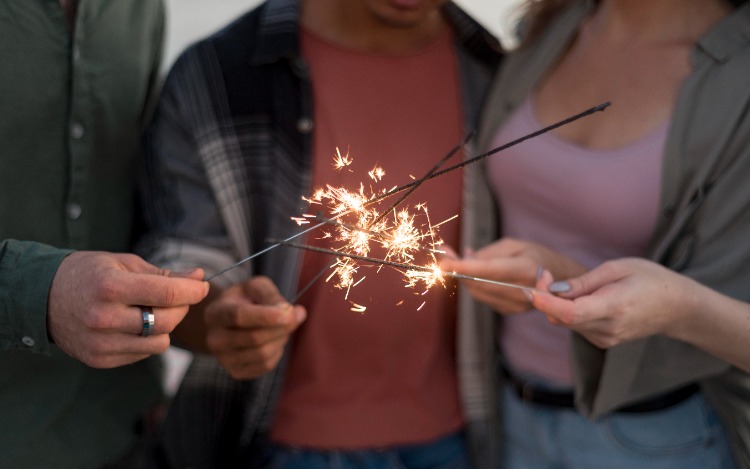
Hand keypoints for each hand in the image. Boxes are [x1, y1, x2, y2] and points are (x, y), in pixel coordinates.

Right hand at [48, 251, 209, 367]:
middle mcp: (104, 318)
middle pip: (167, 321)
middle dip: (181, 308)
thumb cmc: (89, 274)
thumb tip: (200, 278)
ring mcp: (100, 343)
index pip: (167, 293)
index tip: (201, 286)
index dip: (192, 291)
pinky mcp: (99, 360)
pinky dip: (146, 339)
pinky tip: (132, 325)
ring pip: (159, 343)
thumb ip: (164, 274)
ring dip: (164, 327)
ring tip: (150, 311)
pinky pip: (142, 353)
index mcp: (111, 287)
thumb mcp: (124, 263)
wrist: (41, 297)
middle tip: (177, 297)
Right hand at [204, 276, 305, 379]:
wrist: (228, 322)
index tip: (288, 312)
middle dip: (281, 327)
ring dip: (281, 338)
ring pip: (262, 353)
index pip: (239, 316)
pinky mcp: (236, 372)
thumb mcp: (255, 287)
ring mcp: (223, 358)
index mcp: (215, 313)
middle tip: (295, 315)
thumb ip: (272, 295)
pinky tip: (275, 339)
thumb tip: (292, 312)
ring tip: (283, 326)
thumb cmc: (244, 300)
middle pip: (254, 337)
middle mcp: (215, 339)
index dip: (265, 316)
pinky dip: (277, 351)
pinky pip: (265, 365)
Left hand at [440, 238, 584, 313]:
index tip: (443, 262)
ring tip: (457, 261)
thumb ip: (487, 253)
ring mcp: (517, 305)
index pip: (488, 270)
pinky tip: (475, 274)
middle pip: (478, 283)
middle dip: (457, 269)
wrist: (560, 280)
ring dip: (463, 277)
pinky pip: (483, 298)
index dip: (463, 267)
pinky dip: (474, 285)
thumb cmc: (535, 255)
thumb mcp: (514, 245)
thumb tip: (462, 257)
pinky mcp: (510, 311)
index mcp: (526, 269)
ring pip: (477, 292)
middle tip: (444, 254)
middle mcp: (522, 290)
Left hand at [530, 258, 686, 347]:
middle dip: (546, 297)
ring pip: (565, 322)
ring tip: (563, 283)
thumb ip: (583, 282)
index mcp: (613, 308)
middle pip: (562, 318)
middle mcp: (607, 329)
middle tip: (545, 274)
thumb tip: (553, 289)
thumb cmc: (649, 280)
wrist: (676, 308)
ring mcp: (605, 339)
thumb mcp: (616, 269)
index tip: (533, 288)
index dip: (547, 302)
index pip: (571, 312)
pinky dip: (568, 311)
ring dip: (556, 304)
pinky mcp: (602, 341)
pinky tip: (577, 297)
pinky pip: (575, 325)